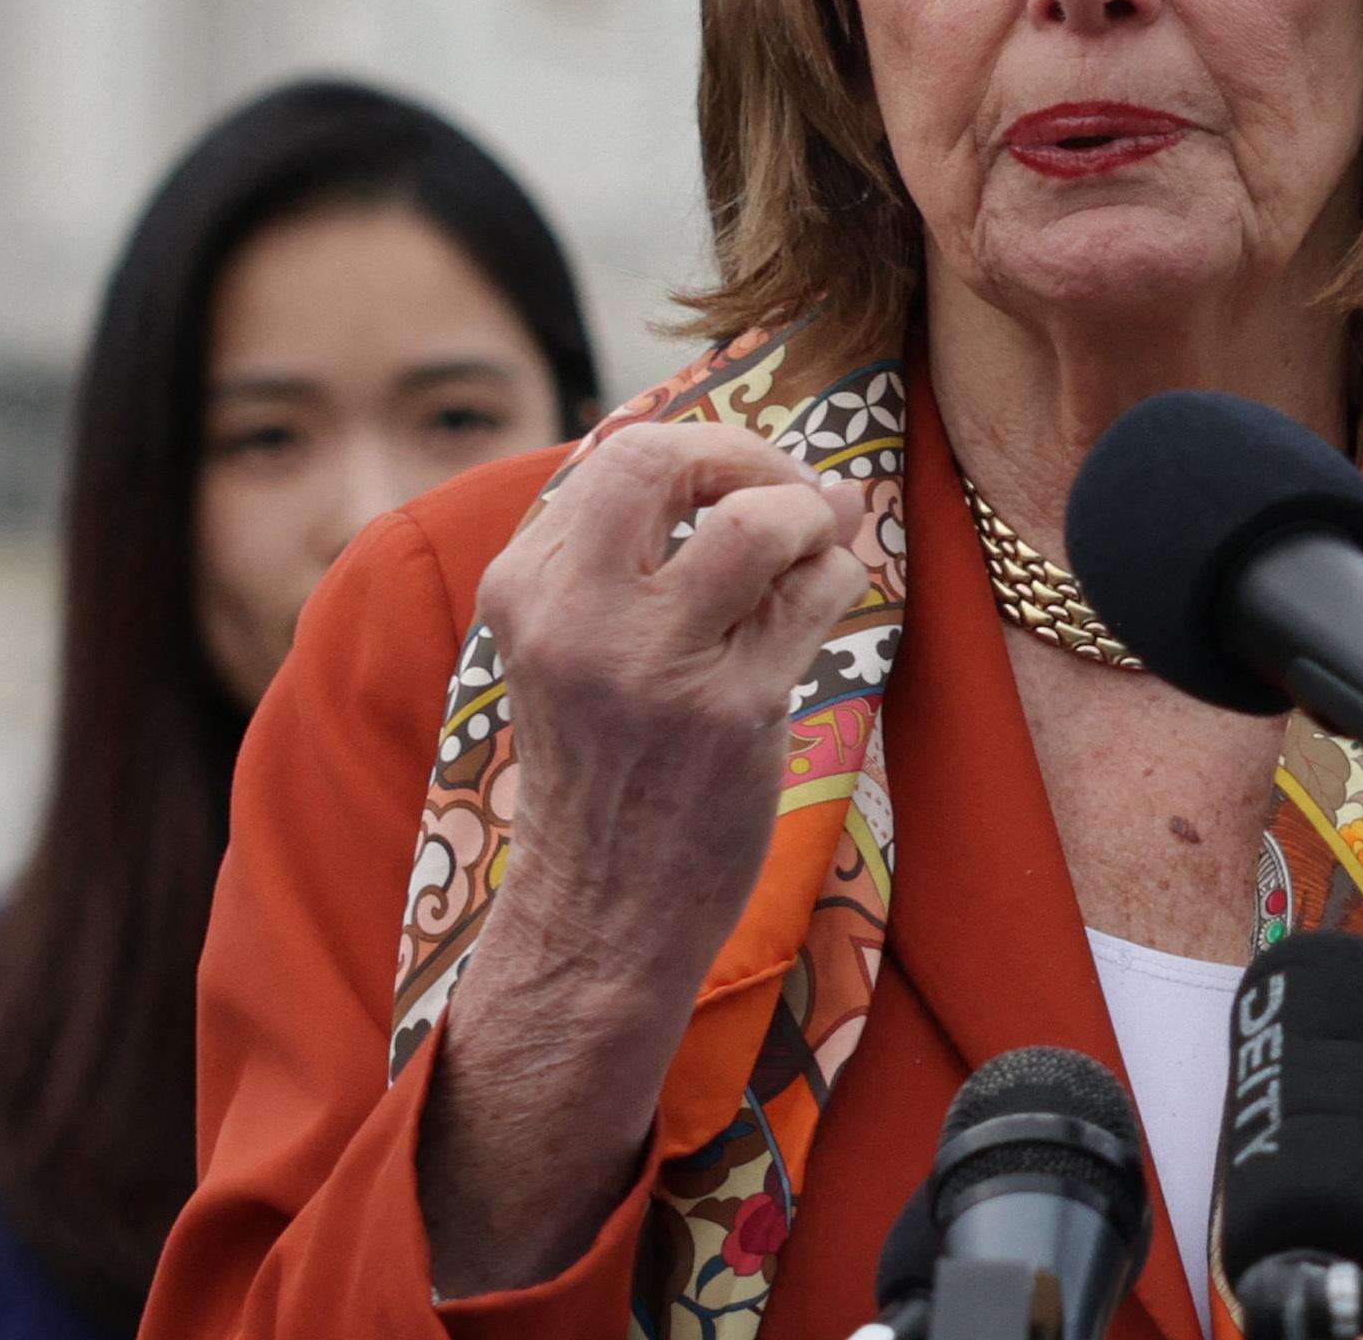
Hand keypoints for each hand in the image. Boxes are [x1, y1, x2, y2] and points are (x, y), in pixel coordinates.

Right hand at [473, 420, 868, 979]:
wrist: (602, 912)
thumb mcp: (576, 646)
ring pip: (755, 522)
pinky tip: (825, 600)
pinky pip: (811, 594)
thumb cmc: (608, 767)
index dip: (709, 449)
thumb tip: (774, 466)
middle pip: (666, 458)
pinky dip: (837, 577)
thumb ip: (634, 553)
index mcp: (524, 586)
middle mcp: (571, 616)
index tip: (748, 480)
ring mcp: (649, 665)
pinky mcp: (727, 712)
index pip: (623, 453)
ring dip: (809, 518)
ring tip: (818, 548)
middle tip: (793, 497)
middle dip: (753, 458)